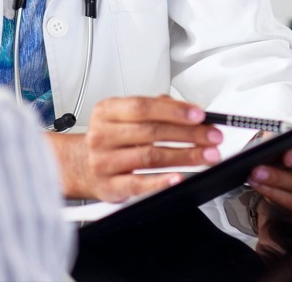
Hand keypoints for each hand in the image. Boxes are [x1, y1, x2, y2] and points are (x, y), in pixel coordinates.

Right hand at [53, 95, 222, 202]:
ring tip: (206, 156)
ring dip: (184, 157)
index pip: (143, 107)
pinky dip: (161, 182)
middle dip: (188, 134)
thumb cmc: (108, 138)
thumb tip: (188, 109)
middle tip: (212, 137)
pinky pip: (138, 184)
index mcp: (106, 111)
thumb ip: (154, 108)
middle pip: (151, 132)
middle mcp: (102, 135)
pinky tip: (178, 178)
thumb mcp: (123, 115)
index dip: (173, 110)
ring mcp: (104, 161)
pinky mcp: (109, 186)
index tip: (199, 115)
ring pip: (150, 157)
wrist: (79, 165)